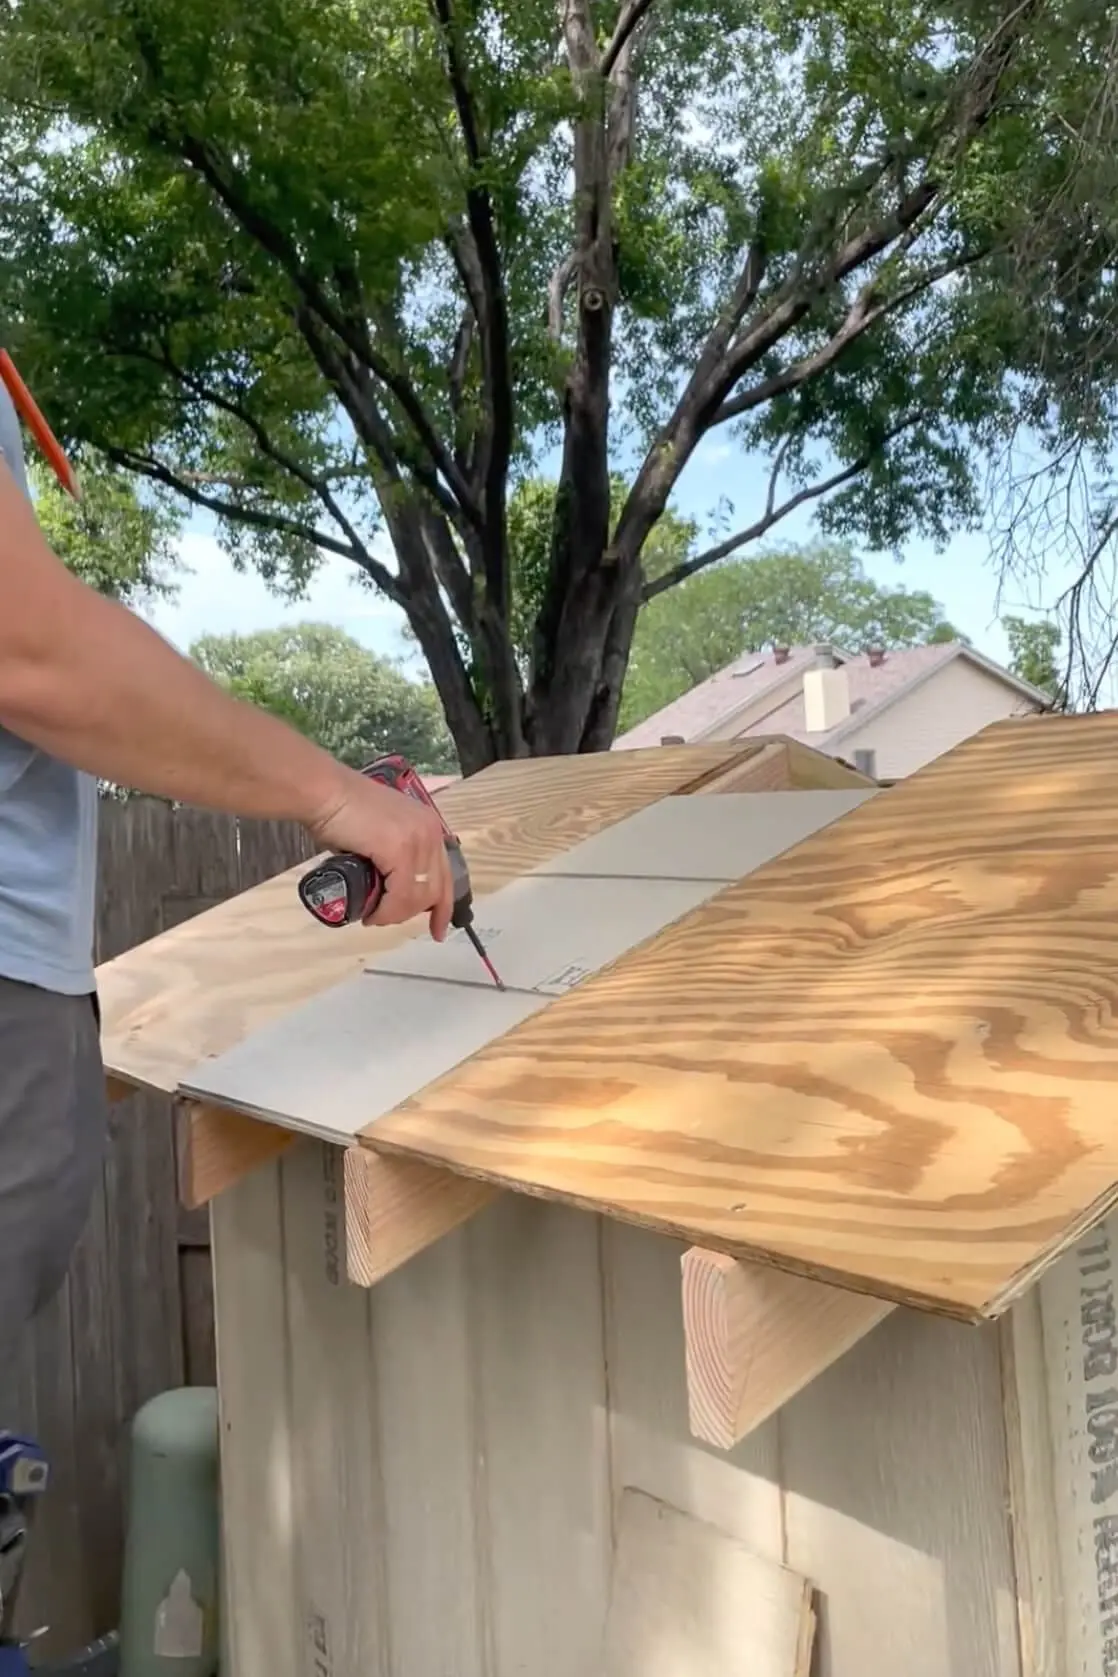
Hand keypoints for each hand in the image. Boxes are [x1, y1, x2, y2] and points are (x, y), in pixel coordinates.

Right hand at [308, 767, 454, 940]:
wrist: (323, 792)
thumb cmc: (340, 810)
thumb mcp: (378, 833)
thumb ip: (391, 854)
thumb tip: (387, 884)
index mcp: (428, 825)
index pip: (445, 873)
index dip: (443, 906)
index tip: (438, 931)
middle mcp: (430, 831)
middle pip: (435, 888)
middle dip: (412, 912)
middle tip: (384, 918)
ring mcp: (418, 840)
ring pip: (419, 896)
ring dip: (395, 913)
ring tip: (373, 915)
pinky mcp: (401, 850)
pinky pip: (401, 895)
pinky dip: (387, 911)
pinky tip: (372, 914)